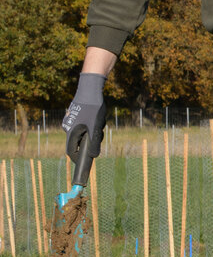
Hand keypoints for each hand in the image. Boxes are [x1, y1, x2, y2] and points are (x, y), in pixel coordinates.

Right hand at [61, 73, 107, 187]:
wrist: (90, 89)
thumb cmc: (93, 108)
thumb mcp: (96, 127)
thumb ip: (94, 143)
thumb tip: (93, 156)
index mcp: (71, 133)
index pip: (72, 152)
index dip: (79, 160)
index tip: (85, 167)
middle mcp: (68, 128)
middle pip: (80, 143)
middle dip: (91, 142)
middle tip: (100, 132)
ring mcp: (72, 122)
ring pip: (85, 134)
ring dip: (94, 131)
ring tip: (99, 121)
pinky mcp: (77, 117)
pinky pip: (86, 126)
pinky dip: (93, 125)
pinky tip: (98, 116)